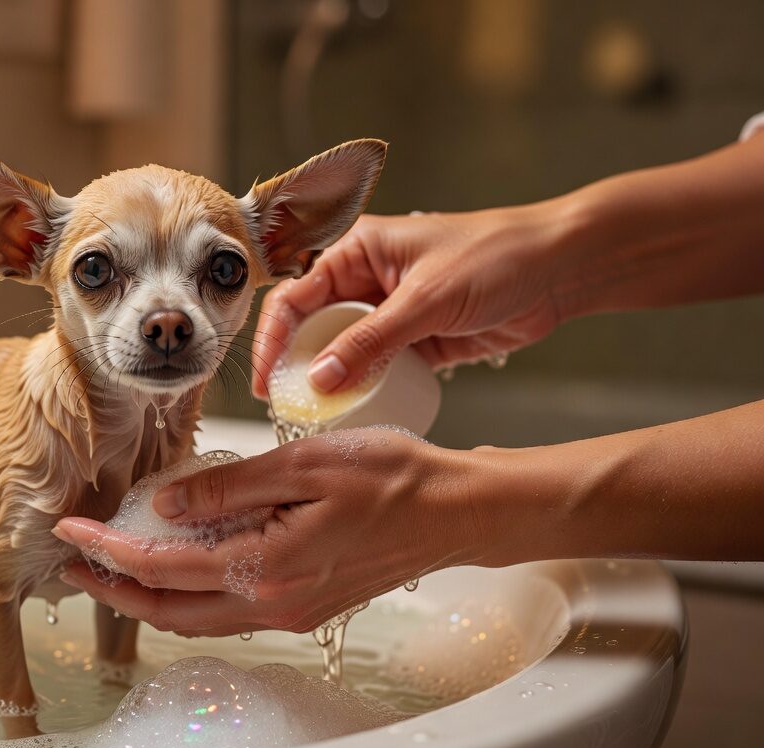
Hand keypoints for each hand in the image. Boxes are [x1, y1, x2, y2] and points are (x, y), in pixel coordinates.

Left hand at [52, 430, 480, 636]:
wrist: (455, 513)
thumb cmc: (392, 479)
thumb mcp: (304, 465)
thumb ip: (229, 487)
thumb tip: (166, 503)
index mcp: (266, 569)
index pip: (162, 568)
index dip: (108, 551)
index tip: (71, 532)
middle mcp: (272, 604)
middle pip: (169, 611)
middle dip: (113, 589)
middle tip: (74, 563)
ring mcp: (288, 612)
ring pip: (196, 619)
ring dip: (147, 597)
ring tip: (112, 567)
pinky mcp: (301, 607)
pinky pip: (227, 612)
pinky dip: (187, 594)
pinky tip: (177, 565)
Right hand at [251, 203, 572, 397]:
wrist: (561, 268)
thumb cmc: (497, 256)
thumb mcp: (426, 299)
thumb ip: (370, 342)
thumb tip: (320, 379)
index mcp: (357, 251)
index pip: (295, 295)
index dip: (273, 338)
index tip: (267, 379)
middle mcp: (366, 280)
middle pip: (312, 328)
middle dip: (296, 366)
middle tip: (286, 406)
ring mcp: (391, 312)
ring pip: (342, 352)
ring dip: (329, 382)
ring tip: (314, 416)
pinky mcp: (416, 341)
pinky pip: (376, 369)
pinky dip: (364, 390)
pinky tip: (356, 413)